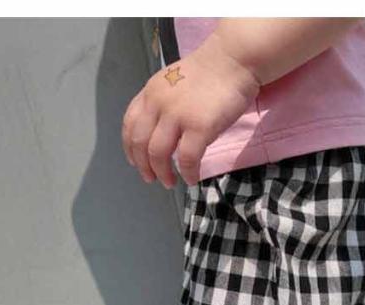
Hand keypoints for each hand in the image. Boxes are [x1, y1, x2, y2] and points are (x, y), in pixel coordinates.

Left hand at [121, 34, 260, 186]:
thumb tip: (165, 130)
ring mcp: (178, 115)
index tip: (135, 161)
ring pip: (158, 153)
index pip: (130, 123)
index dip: (130, 147)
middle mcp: (158, 103)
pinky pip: (187, 158)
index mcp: (151, 92)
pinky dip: (187, 173)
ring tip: (169, 182)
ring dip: (162, 172)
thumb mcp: (176, 82)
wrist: (234, 60)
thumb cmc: (212, 73)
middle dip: (143, 165)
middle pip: (140, 142)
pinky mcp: (199, 127)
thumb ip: (165, 102)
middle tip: (151, 178)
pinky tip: (191, 179)